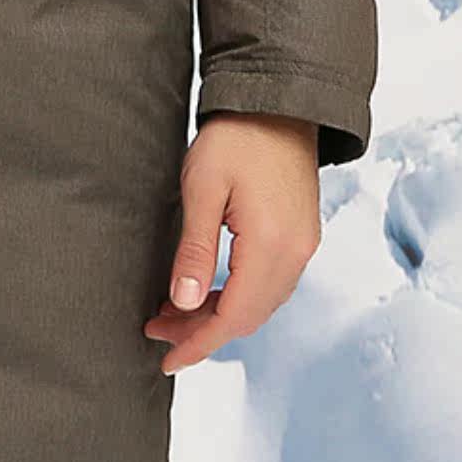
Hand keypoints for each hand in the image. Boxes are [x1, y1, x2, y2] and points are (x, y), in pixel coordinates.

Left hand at [143, 113, 320, 374]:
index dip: (198, 344)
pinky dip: (238, 297)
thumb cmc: (236, 137)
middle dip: (202, 332)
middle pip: (249, 317)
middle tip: (158, 329)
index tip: (167, 359)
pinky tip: (209, 290)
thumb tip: (184, 303)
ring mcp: (303, 246)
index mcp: (272, 245)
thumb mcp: (203, 189)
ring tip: (175, 311)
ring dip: (220, 315)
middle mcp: (296, 254)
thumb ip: (195, 250)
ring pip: (260, 304)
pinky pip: (270, 285)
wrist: (278, 102)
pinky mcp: (302, 236)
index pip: (233, 316)